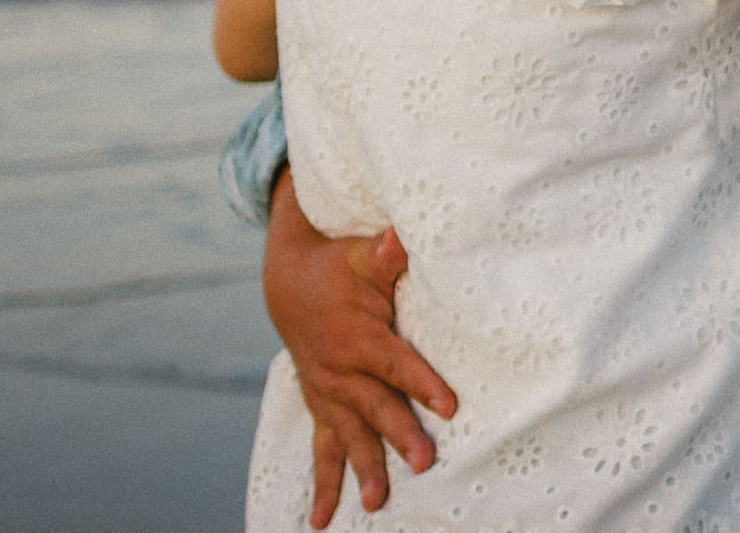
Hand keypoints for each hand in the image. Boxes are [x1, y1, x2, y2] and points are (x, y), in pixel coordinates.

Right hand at [262, 170, 458, 528]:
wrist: (289, 283)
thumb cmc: (338, 267)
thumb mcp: (361, 254)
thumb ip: (386, 251)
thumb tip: (401, 235)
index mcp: (357, 337)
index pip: (396, 363)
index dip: (422, 382)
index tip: (450, 405)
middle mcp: (339, 372)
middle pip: (376, 407)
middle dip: (400, 435)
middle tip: (425, 462)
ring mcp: (328, 394)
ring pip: (349, 436)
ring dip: (364, 469)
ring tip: (378, 503)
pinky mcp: (322, 407)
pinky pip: (322, 450)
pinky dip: (323, 484)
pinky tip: (321, 520)